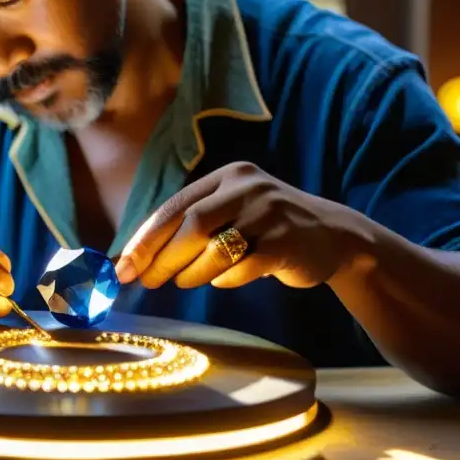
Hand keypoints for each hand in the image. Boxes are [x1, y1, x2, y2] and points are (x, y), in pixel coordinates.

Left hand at [115, 162, 354, 289]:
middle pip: (191, 224)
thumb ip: (192, 224)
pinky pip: (242, 267)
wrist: (335, 236)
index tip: (124, 266)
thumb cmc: (268, 227)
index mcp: (227, 176)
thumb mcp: (233, 210)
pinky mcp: (286, 243)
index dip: (145, 239)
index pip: (174, 207)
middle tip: (146, 281)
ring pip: (215, 248)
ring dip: (191, 272)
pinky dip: (225, 279)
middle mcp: (247, 188)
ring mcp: (269, 213)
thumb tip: (138, 257)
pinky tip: (222, 280)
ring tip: (184, 282)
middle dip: (162, 257)